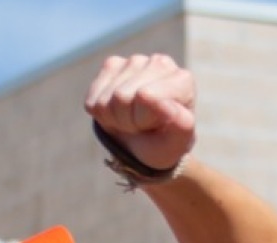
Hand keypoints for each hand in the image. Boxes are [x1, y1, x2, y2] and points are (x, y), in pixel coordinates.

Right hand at [84, 54, 196, 170]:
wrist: (146, 146)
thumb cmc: (165, 143)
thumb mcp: (178, 144)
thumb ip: (181, 125)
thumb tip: (164, 102)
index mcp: (182, 80)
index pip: (144, 96)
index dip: (143, 120)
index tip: (155, 127)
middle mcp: (160, 63)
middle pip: (121, 96)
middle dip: (128, 120)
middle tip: (142, 126)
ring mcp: (135, 61)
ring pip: (105, 99)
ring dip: (115, 118)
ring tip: (132, 120)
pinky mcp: (113, 65)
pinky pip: (93, 99)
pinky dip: (102, 114)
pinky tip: (118, 112)